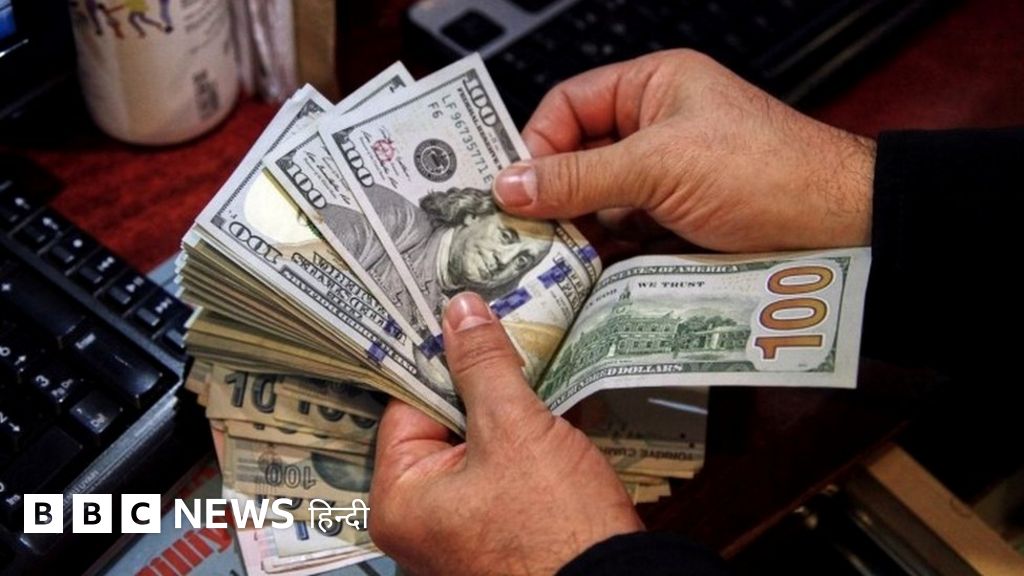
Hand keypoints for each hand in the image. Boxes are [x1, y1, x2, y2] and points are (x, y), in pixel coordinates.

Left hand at [369, 292, 642, 574]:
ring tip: (532, 370)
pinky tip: (551, 415)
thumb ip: (483, 365)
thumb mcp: (514, 429)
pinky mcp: (503, 532)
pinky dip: (524, 443)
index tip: (463, 319)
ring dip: (507, 412)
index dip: (440, 360)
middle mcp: (421, 522)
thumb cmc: (556, 527)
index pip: (408, 407)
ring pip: (478, 446)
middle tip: (502, 334)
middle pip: (442, 426)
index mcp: (400, 502)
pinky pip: (502, 473)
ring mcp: (462, 531)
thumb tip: (460, 310)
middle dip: (478, 386)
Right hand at [493, 49, 875, 251]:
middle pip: (578, 158)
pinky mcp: (676, 224)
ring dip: (577, 231)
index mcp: (654, 87)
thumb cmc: (768, 170)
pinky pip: (624, 236)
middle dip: (552, 195)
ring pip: (598, 203)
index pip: (570, 105)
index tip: (513, 185)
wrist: (838, 230)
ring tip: (550, 259)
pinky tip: (586, 274)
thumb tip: (512, 184)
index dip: (537, 142)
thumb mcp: (660, 164)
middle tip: (521, 231)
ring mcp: (666, 179)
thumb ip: (581, 175)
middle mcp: (656, 129)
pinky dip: (604, 255)